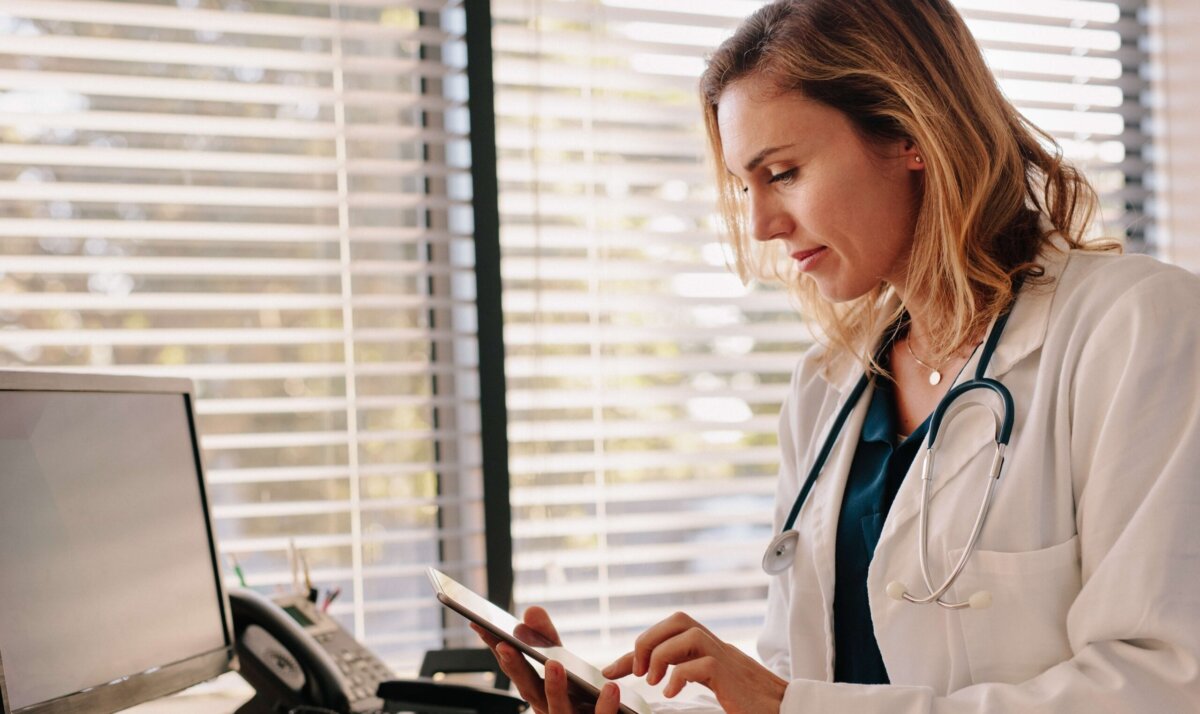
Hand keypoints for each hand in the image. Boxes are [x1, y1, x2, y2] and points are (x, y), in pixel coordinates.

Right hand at [470, 606, 621, 713]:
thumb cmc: (577, 696)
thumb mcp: (562, 662)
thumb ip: (547, 638)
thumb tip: (530, 611)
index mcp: (537, 693)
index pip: (514, 670)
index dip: (497, 650)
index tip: (481, 626)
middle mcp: (548, 709)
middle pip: (529, 691)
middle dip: (516, 668)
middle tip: (505, 644)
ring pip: (559, 710)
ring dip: (554, 688)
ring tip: (554, 664)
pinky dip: (603, 706)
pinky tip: (611, 688)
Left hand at [602, 611, 786, 713]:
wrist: (786, 709)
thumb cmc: (750, 701)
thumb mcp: (711, 684)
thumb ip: (687, 673)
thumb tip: (657, 676)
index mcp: (709, 647)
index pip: (669, 632)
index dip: (637, 648)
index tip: (611, 669)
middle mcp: (717, 646)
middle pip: (678, 619)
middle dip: (648, 640)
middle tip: (639, 672)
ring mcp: (726, 658)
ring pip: (687, 634)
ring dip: (661, 655)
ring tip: (654, 681)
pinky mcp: (732, 675)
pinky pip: (702, 664)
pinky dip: (680, 676)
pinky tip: (672, 693)